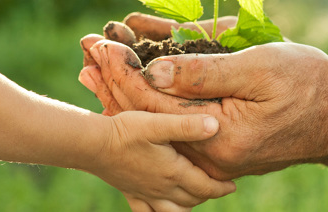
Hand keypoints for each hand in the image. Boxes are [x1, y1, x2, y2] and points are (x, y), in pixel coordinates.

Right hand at [0, 66, 234, 211]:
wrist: (94, 144)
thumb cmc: (127, 131)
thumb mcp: (158, 124)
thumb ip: (187, 126)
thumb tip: (215, 127)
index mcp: (173, 171)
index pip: (205, 186)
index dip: (221, 187)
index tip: (233, 184)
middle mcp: (162, 187)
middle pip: (193, 198)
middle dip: (208, 194)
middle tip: (219, 187)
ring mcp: (146, 193)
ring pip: (174, 210)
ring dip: (189, 205)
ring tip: (197, 197)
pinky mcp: (131, 193)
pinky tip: (163, 210)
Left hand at [79, 39, 327, 179]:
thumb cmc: (307, 86)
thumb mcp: (258, 68)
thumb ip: (205, 74)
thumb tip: (154, 71)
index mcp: (219, 138)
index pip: (155, 107)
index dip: (124, 73)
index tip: (99, 46)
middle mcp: (209, 152)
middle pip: (149, 118)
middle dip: (115, 82)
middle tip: (86, 53)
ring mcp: (212, 152)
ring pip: (158, 122)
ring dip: (127, 91)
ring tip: (96, 68)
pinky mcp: (218, 144)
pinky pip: (175, 122)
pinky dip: (153, 100)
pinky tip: (134, 83)